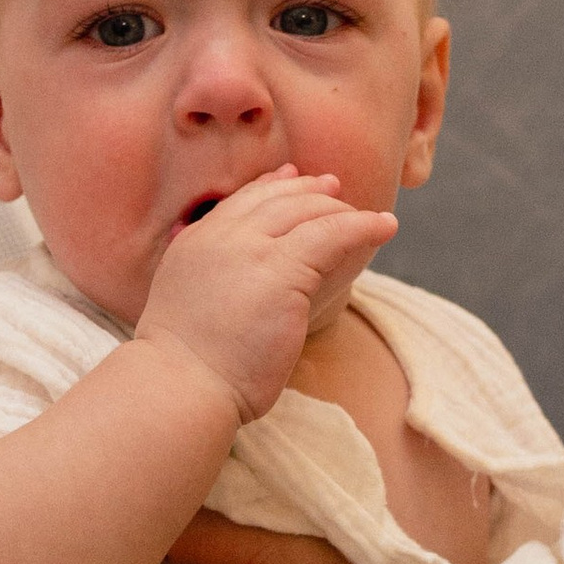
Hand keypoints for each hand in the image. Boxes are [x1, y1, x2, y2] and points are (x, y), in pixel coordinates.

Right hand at [136, 166, 399, 419]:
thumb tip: (238, 287)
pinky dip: (362, 226)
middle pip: (273, 199)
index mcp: (194, 244)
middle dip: (308, 190)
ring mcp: (250, 250)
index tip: (291, 177)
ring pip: (304, 212)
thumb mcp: (188, 308)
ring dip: (339, 210)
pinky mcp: (282, 271)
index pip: (239, 202)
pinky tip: (384, 226)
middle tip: (333, 188)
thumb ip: (212, 282)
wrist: (180, 386)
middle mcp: (220, 237)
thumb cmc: (185, 370)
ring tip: (367, 216)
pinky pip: (332, 234)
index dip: (270, 186)